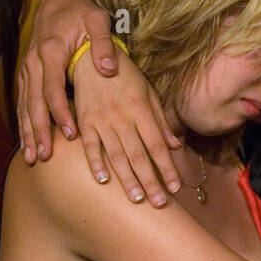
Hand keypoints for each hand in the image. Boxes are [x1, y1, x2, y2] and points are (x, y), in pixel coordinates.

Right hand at [16, 0, 114, 163]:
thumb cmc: (83, 11)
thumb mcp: (98, 20)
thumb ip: (103, 44)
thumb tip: (108, 69)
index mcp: (51, 50)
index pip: (52, 87)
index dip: (60, 111)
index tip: (70, 132)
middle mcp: (34, 60)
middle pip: (33, 101)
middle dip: (38, 130)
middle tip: (44, 155)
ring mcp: (27, 67)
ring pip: (24, 104)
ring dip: (27, 131)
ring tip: (33, 157)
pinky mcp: (27, 71)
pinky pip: (22, 100)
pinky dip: (23, 121)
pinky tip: (27, 140)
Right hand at [72, 48, 181, 205]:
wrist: (92, 58)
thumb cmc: (125, 76)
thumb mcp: (149, 93)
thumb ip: (161, 121)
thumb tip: (176, 146)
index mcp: (142, 111)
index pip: (157, 145)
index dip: (167, 167)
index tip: (175, 187)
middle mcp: (123, 118)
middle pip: (139, 155)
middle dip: (150, 181)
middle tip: (159, 203)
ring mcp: (102, 120)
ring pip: (117, 155)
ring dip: (127, 179)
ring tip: (137, 199)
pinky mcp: (84, 121)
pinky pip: (90, 146)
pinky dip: (95, 162)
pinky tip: (103, 180)